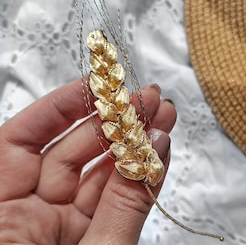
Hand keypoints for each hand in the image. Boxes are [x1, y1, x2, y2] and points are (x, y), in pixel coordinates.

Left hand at [0, 79, 175, 244]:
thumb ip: (124, 206)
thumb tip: (154, 150)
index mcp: (4, 216)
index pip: (20, 141)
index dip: (60, 107)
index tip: (96, 85)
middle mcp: (27, 215)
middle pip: (70, 152)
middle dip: (113, 122)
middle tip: (146, 101)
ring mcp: (58, 225)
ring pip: (97, 172)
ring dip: (133, 144)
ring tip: (161, 119)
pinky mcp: (85, 234)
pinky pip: (113, 196)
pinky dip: (138, 175)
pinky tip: (157, 151)